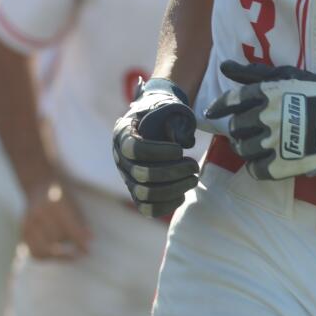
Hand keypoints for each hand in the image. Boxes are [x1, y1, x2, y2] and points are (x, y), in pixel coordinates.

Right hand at [22, 179, 91, 259]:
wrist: (39, 184)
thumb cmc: (63, 194)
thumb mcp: (74, 203)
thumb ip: (80, 222)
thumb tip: (88, 242)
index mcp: (55, 203)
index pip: (68, 228)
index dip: (79, 242)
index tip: (87, 252)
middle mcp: (39, 214)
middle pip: (56, 239)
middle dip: (69, 245)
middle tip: (79, 248)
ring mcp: (27, 223)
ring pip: (42, 250)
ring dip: (57, 255)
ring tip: (68, 255)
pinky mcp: (22, 232)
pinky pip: (33, 252)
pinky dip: (45, 256)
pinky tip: (55, 254)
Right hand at [112, 81, 198, 217]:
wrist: (152, 122)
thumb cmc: (161, 114)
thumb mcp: (165, 107)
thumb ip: (173, 118)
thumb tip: (185, 141)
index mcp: (124, 134)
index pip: (134, 149)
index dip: (159, 152)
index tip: (180, 150)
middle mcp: (121, 158)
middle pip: (141, 174)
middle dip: (173, 172)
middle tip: (194, 166)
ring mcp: (127, 177)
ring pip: (144, 193)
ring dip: (173, 189)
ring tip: (193, 179)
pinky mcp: (136, 193)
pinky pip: (146, 208)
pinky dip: (166, 205)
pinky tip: (183, 194)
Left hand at [204, 60, 315, 180]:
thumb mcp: (287, 74)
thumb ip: (253, 72)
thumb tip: (224, 66)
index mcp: (266, 93)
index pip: (231, 101)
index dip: (220, 107)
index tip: (213, 112)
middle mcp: (266, 116)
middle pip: (235, 127)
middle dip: (239, 127)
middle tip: (248, 127)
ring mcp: (273, 142)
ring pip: (243, 149)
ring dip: (245, 146)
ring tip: (256, 143)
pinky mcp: (282, 165)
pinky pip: (256, 170)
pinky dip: (256, 166)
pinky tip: (265, 159)